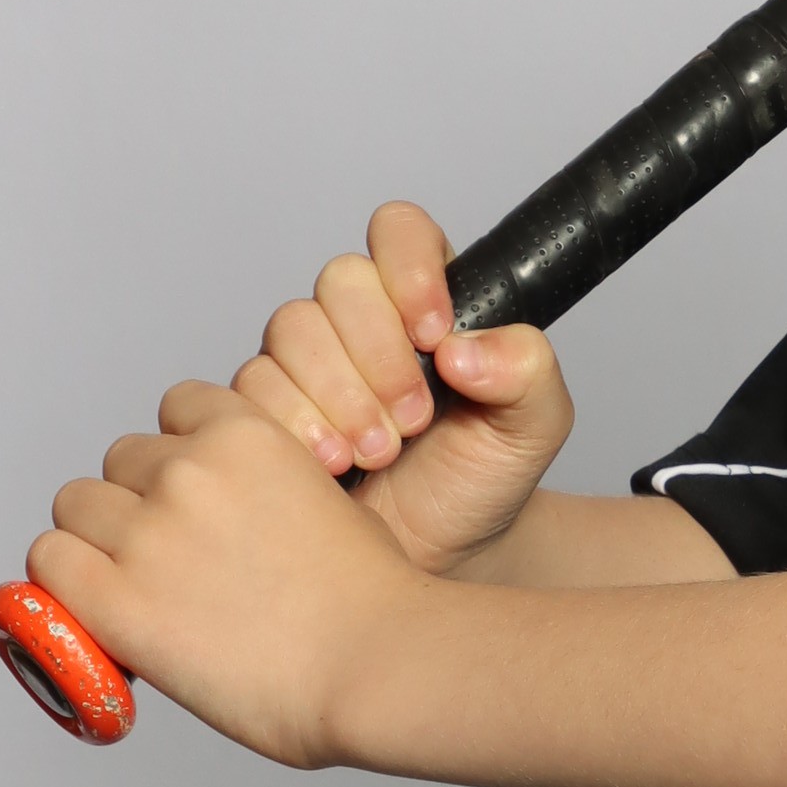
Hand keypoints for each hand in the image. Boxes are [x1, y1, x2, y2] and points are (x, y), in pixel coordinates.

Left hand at [31, 380, 436, 765]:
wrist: (375, 668)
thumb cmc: (373, 605)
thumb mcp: (332, 505)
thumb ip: (272, 491)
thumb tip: (239, 521)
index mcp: (247, 435)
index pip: (177, 407)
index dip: (186, 452)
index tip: (197, 494)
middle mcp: (188, 470)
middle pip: (120, 459)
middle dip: (140, 501)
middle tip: (169, 556)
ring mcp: (147, 533)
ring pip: (75, 507)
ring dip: (96, 540)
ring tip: (133, 586)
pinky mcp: (115, 599)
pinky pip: (50, 562)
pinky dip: (66, 583)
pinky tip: (100, 609)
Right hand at [233, 201, 573, 574]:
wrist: (438, 554)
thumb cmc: (482, 479)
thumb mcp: (534, 425)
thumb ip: (526, 370)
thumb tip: (464, 349)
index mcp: (429, 299)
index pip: (402, 232)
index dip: (410, 270)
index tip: (434, 335)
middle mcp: (362, 317)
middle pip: (340, 280)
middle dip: (378, 355)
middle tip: (414, 420)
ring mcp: (308, 359)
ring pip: (291, 330)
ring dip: (338, 396)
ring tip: (380, 452)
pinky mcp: (266, 405)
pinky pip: (252, 386)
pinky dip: (294, 425)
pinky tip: (334, 464)